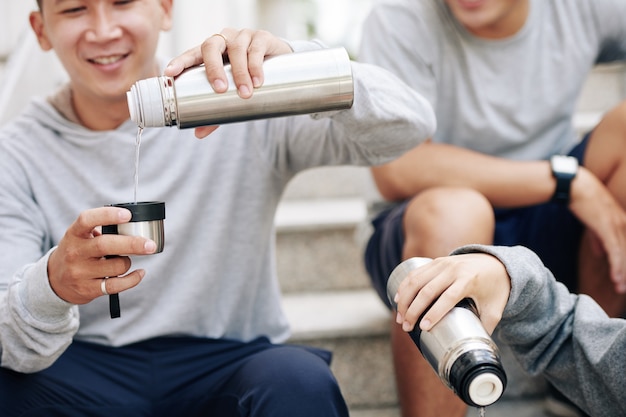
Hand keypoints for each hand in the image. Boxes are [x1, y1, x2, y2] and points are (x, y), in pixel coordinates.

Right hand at [47, 207, 156, 303]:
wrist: (55, 280)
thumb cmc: (77, 252)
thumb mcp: (80, 237)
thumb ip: (101, 229)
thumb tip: (134, 225)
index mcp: (74, 234)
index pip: (87, 219)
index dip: (108, 215)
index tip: (128, 215)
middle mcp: (75, 252)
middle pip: (105, 245)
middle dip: (132, 244)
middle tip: (150, 245)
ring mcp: (80, 272)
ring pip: (115, 266)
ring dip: (128, 262)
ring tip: (126, 260)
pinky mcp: (88, 289)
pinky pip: (116, 285)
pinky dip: (133, 279)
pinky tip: (139, 273)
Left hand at [164, 28, 292, 138]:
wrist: (281, 64)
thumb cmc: (248, 78)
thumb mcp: (232, 94)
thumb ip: (216, 111)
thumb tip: (198, 134)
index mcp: (211, 52)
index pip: (192, 53)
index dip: (180, 61)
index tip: (171, 73)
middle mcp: (224, 40)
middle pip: (211, 47)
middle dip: (214, 68)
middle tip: (220, 90)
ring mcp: (243, 36)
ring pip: (236, 49)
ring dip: (240, 72)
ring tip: (246, 93)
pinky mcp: (262, 37)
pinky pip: (256, 49)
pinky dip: (256, 65)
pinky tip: (258, 80)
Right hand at [393, 253, 510, 333]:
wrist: (495, 263)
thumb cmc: (495, 290)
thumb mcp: (495, 309)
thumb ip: (485, 328)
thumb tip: (474, 350)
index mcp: (469, 280)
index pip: (448, 297)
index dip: (434, 313)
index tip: (423, 328)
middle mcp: (453, 270)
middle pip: (427, 290)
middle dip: (413, 310)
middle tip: (406, 327)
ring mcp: (442, 263)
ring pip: (416, 281)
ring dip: (404, 300)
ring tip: (400, 318)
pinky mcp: (435, 262)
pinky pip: (415, 273)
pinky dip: (403, 286)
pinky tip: (397, 299)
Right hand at [568, 167, 625, 292]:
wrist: (574, 185)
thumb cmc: (581, 198)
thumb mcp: (592, 221)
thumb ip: (598, 239)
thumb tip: (602, 255)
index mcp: (622, 221)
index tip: (625, 277)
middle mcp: (624, 223)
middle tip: (625, 287)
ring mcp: (617, 225)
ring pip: (624, 254)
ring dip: (623, 273)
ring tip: (621, 288)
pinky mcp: (607, 228)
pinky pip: (615, 251)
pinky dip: (616, 266)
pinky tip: (616, 278)